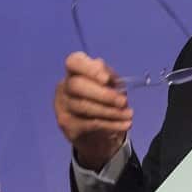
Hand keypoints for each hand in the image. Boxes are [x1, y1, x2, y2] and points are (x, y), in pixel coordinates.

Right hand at [54, 52, 131, 169]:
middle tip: (123, 101)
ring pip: (84, 106)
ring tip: (129, 114)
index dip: (89, 69)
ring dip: (111, 111)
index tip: (107, 79)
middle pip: (77, 85)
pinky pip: (89, 123)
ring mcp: (63, 105)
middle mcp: (65, 85)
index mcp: (75, 70)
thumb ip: (110, 79)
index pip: (74, 62)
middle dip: (103, 94)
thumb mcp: (111, 85)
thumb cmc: (105, 97)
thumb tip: (110, 83)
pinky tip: (124, 124)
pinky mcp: (67, 124)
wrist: (97, 130)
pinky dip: (111, 124)